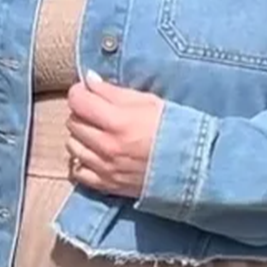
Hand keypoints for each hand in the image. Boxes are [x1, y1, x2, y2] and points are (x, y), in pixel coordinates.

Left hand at [65, 70, 164, 198]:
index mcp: (118, 121)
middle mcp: (107, 146)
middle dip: (82, 112)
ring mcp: (105, 168)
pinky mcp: (108, 185)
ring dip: (81, 135)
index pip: (78, 101)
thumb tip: (89, 80)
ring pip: (72, 146)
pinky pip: (78, 172)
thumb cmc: (175, 129)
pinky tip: (95, 154)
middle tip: (96, 109)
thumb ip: (114, 91)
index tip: (87, 90)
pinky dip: (82, 161)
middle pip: (73, 122)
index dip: (80, 92)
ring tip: (97, 131)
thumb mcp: (149, 101)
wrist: (194, 167)